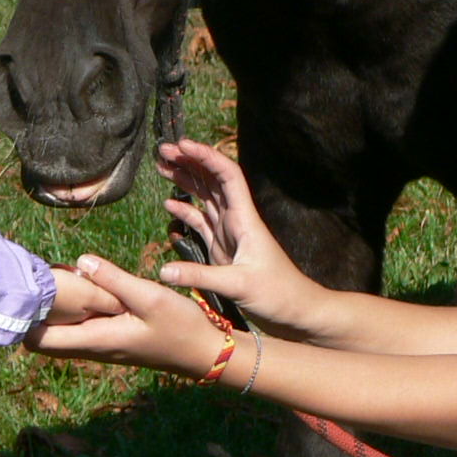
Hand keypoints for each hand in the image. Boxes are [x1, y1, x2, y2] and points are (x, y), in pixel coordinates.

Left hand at [27, 254, 229, 379]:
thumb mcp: (149, 296)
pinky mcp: (110, 339)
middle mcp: (92, 347)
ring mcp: (101, 345)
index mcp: (95, 339)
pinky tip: (81, 287)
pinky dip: (72, 312)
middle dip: (35, 313)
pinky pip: (78, 328)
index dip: (25, 319)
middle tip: (37, 279)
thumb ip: (114, 280)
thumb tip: (81, 261)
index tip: (25, 290)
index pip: (40, 341)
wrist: (204, 353)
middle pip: (43, 340)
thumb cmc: (180, 325)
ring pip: (60, 333)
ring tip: (56, 277)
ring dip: (53, 311)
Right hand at [157, 139, 331, 339]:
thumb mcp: (238, 285)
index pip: (226, 176)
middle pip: (212, 180)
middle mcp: (236, 219)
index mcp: (244, 219)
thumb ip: (199, 275)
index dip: (205, 156)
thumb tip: (163, 270)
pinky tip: (169, 203)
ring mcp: (228, 233)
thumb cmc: (277, 294)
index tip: (181, 146)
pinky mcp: (222, 248)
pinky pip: (201, 221)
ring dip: (185, 180)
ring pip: (205, 197)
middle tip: (163, 151)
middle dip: (189, 162)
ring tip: (162, 166)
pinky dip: (185, 211)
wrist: (294, 311)